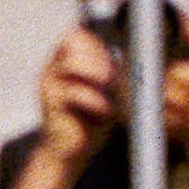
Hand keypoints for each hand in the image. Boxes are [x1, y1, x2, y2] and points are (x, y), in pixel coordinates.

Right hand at [38, 26, 119, 164]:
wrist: (67, 152)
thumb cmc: (88, 121)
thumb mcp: (103, 93)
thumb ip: (110, 75)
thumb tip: (139, 61)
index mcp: (61, 64)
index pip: (74, 35)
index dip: (95, 43)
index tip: (112, 57)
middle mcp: (51, 70)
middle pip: (72, 43)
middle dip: (98, 56)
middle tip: (113, 75)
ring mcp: (49, 86)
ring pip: (71, 65)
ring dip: (95, 73)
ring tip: (110, 86)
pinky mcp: (51, 105)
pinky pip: (72, 92)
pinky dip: (94, 99)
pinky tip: (106, 109)